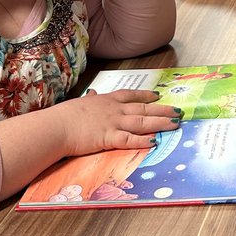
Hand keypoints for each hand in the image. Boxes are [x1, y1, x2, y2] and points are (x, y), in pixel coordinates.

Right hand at [62, 88, 179, 156]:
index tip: (158, 96)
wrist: (56, 126)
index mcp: (106, 100)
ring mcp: (113, 123)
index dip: (146, 96)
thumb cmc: (64, 116)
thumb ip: (90, 99)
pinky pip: (130, 139)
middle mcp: (114, 109)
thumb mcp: (80, 103)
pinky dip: (143, 140)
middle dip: (162, 110)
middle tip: (178, 111)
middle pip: (143, 108)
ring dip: (160, 122)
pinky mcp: (109, 138)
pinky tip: (155, 141)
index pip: (131, 95)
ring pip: (142, 122)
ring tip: (175, 123)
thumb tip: (93, 93)